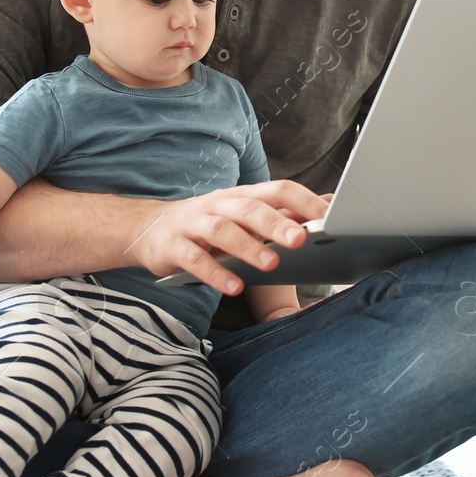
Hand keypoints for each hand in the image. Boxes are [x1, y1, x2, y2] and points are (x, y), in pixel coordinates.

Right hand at [129, 181, 330, 295]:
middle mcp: (219, 205)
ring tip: (271, 265)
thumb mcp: (243, 215)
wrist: (147, 228)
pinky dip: (215, 273)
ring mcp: (194, 224)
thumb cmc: (208, 224)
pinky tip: (234, 287)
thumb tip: (328, 206)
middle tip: (300, 240)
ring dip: (248, 247)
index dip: (301, 200)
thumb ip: (282, 214)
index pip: (276, 189)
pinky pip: (195, 259)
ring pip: (223, 231)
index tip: (327, 215)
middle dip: (275, 224)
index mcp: (241, 196)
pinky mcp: (173, 247)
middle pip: (250, 209)